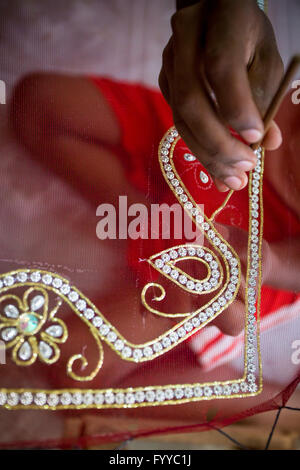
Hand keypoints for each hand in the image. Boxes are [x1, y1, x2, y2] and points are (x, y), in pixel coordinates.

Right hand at [159, 0, 283, 191]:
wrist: (211, 16)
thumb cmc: (245, 35)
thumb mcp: (266, 58)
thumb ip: (266, 97)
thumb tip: (268, 144)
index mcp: (219, 19)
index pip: (220, 67)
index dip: (236, 107)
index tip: (256, 140)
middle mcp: (184, 41)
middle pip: (191, 100)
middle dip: (218, 143)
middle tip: (244, 170)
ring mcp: (168, 63)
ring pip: (181, 118)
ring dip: (208, 155)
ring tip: (232, 181)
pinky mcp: (164, 83)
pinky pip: (179, 123)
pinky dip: (200, 150)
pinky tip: (218, 171)